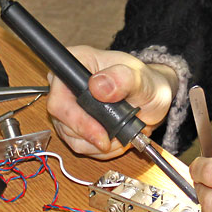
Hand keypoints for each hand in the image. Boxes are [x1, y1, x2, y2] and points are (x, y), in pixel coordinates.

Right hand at [46, 45, 177, 159]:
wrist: (152, 98)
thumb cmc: (146, 82)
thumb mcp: (141, 78)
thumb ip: (122, 79)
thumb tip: (98, 86)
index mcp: (77, 61)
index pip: (59, 95)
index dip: (76, 118)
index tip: (101, 133)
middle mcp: (66, 84)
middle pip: (62, 120)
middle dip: (93, 135)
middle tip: (118, 138)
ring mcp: (68, 106)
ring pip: (71, 137)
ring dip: (99, 144)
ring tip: (122, 135)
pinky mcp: (74, 124)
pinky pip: (80, 146)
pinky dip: (100, 149)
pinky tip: (116, 140)